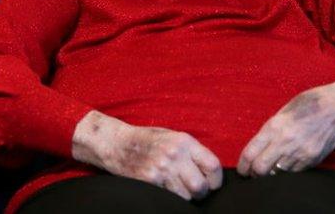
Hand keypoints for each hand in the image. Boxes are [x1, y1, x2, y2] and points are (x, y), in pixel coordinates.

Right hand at [72, 111, 221, 200]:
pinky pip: (169, 198)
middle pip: (200, 186)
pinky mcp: (149, 181)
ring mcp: (161, 169)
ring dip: (184, 196)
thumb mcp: (174, 137)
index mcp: (185, 142)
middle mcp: (174, 155)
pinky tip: (164, 188)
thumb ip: (192, 151)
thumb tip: (212, 170)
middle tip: (195, 190)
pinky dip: (169, 197)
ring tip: (176, 187)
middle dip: (201, 192)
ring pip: (185, 196)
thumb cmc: (149, 140)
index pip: (213, 165)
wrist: (118, 143)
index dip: (216, 180)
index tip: (213, 183)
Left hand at [237, 88, 334, 175]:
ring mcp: (299, 153)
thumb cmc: (311, 103)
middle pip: (260, 169)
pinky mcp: (311, 160)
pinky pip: (293, 173)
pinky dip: (287, 171)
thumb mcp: (286, 109)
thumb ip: (272, 127)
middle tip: (255, 171)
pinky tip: (289, 161)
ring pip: (276, 174)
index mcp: (275, 126)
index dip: (243, 165)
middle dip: (254, 173)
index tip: (243, 169)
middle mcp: (285, 141)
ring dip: (272, 172)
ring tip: (273, 165)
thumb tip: (259, 144)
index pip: (250, 153)